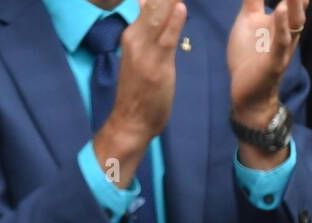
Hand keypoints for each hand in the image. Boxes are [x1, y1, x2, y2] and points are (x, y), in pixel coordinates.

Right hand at [104, 0, 186, 143]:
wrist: (131, 121)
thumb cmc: (138, 90)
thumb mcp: (138, 53)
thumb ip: (144, 28)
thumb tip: (145, 1)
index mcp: (131, 34)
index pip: (149, 2)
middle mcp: (135, 37)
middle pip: (155, 4)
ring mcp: (145, 51)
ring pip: (159, 16)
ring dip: (170, 2)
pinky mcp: (157, 65)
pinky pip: (166, 39)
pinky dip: (174, 22)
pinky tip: (181, 8)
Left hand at [227, 0, 306, 124]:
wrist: (246, 92)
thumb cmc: (248, 57)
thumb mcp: (247, 20)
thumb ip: (253, 0)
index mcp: (283, 19)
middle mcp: (288, 30)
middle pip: (298, 4)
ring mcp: (283, 47)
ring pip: (293, 21)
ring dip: (295, 1)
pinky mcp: (274, 62)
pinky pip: (280, 43)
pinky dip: (281, 26)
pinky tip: (280, 9)